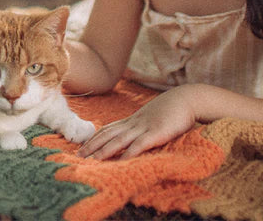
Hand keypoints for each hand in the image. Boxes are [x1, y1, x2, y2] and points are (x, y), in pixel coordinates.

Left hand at [77, 85, 198, 159]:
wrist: (184, 100)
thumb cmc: (169, 111)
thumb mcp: (151, 120)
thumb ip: (141, 128)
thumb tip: (132, 139)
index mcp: (131, 121)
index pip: (107, 130)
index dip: (93, 139)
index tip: (81, 147)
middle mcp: (133, 124)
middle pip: (107, 135)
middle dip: (92, 146)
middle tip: (78, 156)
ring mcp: (143, 127)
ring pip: (118, 140)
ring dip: (104, 150)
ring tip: (92, 160)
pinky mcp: (156, 133)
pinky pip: (139, 144)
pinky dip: (129, 153)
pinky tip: (121, 161)